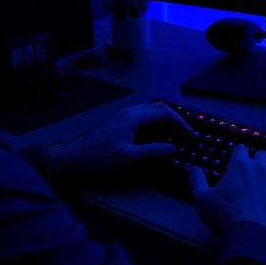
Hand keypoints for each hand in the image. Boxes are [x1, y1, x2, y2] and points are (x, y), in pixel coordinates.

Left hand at [48, 102, 192, 175]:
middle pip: (159, 107)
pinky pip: (143, 115)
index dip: (181, 123)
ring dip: (164, 119)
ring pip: (150, 110)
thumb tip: (175, 149)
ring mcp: (123, 115)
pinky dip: (154, 122)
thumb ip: (153, 151)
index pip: (165, 113)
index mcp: (134, 117)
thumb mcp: (129, 156)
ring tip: (174, 133)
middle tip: (185, 133)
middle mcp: (130, 111)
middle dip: (175, 118)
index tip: (192, 136)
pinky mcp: (118, 121)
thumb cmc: (100, 156)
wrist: (73, 155)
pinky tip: (155, 134)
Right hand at [188, 144, 265, 240]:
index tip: (235, 166)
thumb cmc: (225, 215)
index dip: (238, 155)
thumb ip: (197, 181)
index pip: (240, 148)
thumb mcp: (202, 200)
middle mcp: (260, 166)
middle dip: (256, 161)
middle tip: (251, 176)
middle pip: (261, 154)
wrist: (253, 233)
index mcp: (239, 165)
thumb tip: (192, 167)